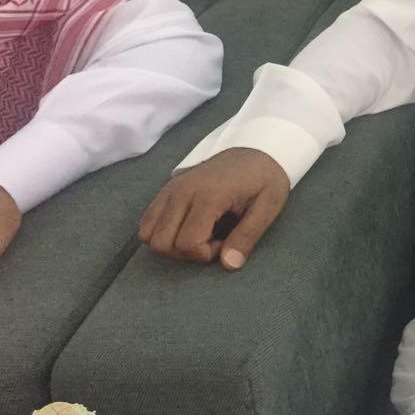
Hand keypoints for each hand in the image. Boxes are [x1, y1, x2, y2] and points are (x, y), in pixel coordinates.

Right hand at [138, 148, 289, 270]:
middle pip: (162, 243)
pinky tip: (186, 227)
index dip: (206, 254)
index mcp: (209, 196)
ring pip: (147, 235)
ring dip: (171, 245)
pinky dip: (161, 233)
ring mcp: (170, 189)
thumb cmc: (264, 179)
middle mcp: (182, 191)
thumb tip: (228, 265)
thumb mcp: (268, 207)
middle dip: (187, 253)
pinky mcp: (165, 190)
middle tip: (213, 240)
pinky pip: (146, 222)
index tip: (226, 243)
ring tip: (199, 235)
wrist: (256, 149)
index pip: (188, 243)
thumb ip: (247, 236)